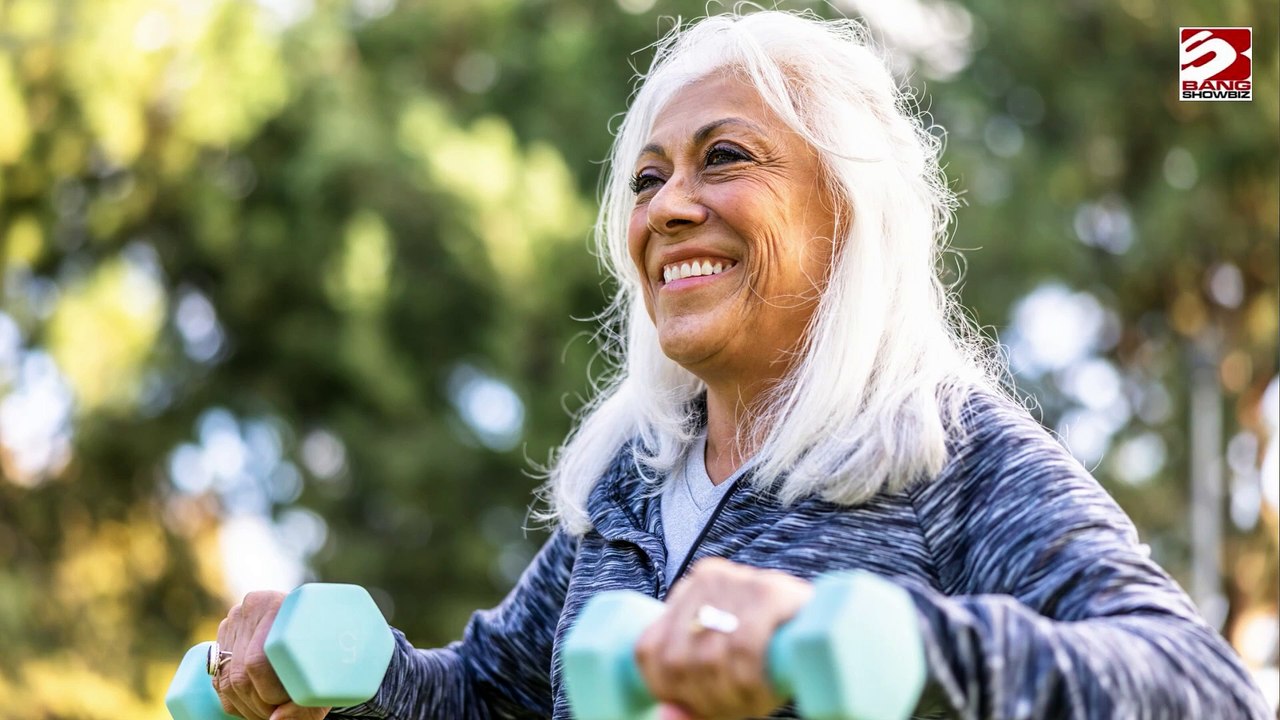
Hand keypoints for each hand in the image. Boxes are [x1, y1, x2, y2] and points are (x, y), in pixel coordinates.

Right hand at [213, 591, 330, 719]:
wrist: (322, 625)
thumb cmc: (331, 647)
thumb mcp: (329, 668)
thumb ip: (307, 701)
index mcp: (275, 604)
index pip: (257, 660)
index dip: (270, 692)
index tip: (287, 704)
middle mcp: (249, 610)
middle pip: (241, 672)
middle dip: (260, 704)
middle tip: (281, 714)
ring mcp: (233, 625)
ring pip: (227, 680)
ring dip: (249, 707)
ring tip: (273, 712)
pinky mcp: (223, 642)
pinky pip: (219, 682)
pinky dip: (237, 703)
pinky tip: (256, 708)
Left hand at [634, 558, 814, 719]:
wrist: (830, 629)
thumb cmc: (770, 654)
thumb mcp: (723, 673)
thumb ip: (690, 695)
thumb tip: (666, 715)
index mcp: (684, 594)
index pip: (649, 650)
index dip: (666, 692)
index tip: (696, 708)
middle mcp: (706, 579)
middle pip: (679, 659)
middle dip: (705, 701)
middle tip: (734, 710)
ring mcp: (738, 581)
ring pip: (710, 657)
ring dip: (731, 697)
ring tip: (753, 704)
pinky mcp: (770, 590)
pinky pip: (744, 646)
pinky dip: (749, 680)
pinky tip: (764, 692)